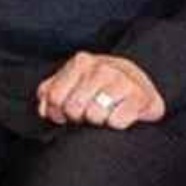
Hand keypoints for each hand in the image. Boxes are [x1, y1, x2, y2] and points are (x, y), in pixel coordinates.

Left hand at [36, 50, 163, 128]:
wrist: (139, 82)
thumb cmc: (100, 85)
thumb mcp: (73, 81)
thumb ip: (51, 91)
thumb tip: (44, 109)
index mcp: (81, 62)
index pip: (55, 97)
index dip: (58, 112)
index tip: (67, 114)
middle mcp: (102, 68)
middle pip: (74, 108)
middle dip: (78, 117)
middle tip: (87, 114)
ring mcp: (122, 81)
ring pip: (94, 115)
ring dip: (97, 121)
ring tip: (103, 114)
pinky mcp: (141, 98)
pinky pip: (116, 122)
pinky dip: (115, 124)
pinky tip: (118, 115)